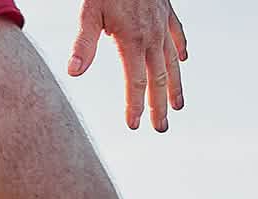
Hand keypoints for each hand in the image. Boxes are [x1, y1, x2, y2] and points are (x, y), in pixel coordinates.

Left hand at [67, 1, 187, 132]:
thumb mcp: (89, 12)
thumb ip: (83, 43)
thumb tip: (74, 72)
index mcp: (133, 40)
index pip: (135, 82)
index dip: (135, 105)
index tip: (133, 125)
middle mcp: (152, 36)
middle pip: (157, 78)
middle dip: (159, 106)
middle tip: (160, 128)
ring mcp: (161, 23)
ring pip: (171, 61)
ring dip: (175, 86)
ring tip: (178, 106)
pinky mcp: (166, 10)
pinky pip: (177, 33)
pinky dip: (180, 48)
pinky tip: (184, 60)